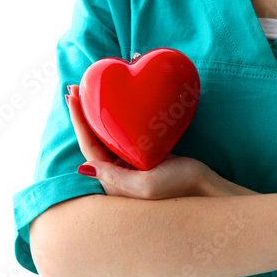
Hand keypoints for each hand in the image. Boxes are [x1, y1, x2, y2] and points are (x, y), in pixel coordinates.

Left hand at [66, 85, 253, 198]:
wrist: (205, 187)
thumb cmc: (179, 187)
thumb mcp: (145, 185)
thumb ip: (114, 177)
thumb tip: (83, 167)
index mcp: (113, 182)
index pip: (89, 147)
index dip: (79, 121)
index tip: (72, 96)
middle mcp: (117, 173)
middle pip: (94, 138)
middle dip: (83, 113)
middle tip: (74, 88)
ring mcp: (130, 164)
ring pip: (108, 134)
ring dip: (98, 113)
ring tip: (89, 92)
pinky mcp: (143, 156)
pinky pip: (124, 134)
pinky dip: (116, 118)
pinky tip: (115, 105)